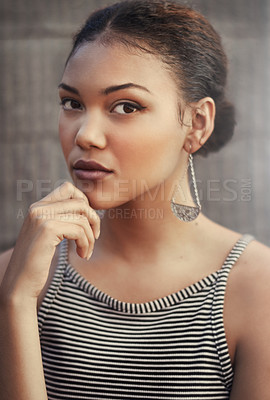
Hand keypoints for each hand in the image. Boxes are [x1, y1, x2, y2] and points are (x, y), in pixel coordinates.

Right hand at [0, 181, 99, 302]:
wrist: (20, 284)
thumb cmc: (37, 262)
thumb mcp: (49, 235)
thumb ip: (61, 218)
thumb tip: (88, 208)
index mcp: (38, 207)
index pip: (68, 188)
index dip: (84, 202)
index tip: (88, 223)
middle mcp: (38, 208)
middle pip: (80, 202)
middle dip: (94, 220)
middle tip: (93, 238)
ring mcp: (42, 217)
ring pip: (83, 218)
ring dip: (90, 237)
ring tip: (86, 252)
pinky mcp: (48, 229)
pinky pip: (80, 230)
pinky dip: (86, 244)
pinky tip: (82, 255)